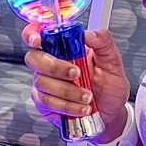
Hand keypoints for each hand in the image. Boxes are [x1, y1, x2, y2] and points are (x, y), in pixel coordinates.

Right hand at [22, 23, 130, 140]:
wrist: (110, 112)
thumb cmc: (108, 85)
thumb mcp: (113, 61)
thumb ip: (103, 42)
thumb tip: (88, 34)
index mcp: (63, 48)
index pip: (39, 34)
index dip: (32, 33)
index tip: (38, 39)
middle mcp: (50, 64)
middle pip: (34, 58)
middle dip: (55, 67)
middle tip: (77, 73)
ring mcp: (45, 83)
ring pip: (42, 82)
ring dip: (68, 91)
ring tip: (87, 96)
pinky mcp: (44, 103)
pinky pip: (47, 102)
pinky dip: (67, 105)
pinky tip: (81, 106)